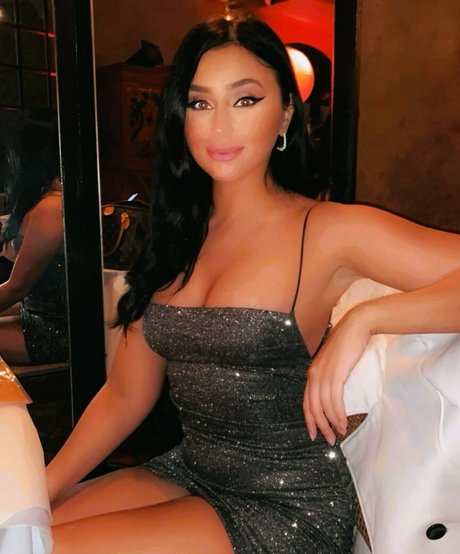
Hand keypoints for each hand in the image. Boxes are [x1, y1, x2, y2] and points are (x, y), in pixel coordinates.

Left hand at [303, 309, 370, 444]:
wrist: (357, 326)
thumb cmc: (350, 343)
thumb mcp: (336, 363)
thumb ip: (333, 376)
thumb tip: (338, 394)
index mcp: (313, 372)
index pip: (306, 401)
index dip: (309, 419)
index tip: (314, 434)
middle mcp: (314, 374)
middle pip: (312, 407)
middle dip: (319, 426)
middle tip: (328, 440)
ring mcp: (323, 374)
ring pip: (323, 406)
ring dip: (331, 423)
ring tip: (340, 433)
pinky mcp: (335, 374)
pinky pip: (334, 400)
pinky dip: (338, 414)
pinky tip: (343, 422)